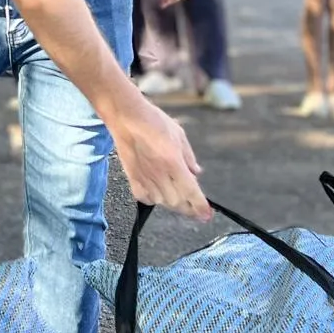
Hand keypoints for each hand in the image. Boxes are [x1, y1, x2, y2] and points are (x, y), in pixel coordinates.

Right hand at [110, 96, 210, 220]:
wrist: (126, 117)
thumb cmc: (154, 121)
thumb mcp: (179, 134)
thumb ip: (189, 157)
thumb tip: (196, 173)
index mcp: (173, 162)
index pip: (191, 191)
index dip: (200, 206)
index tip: (207, 214)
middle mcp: (159, 174)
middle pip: (177, 201)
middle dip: (189, 207)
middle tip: (196, 206)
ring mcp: (144, 177)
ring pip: (162, 202)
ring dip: (173, 202)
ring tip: (178, 197)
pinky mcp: (132, 178)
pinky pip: (145, 198)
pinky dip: (154, 199)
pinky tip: (158, 193)